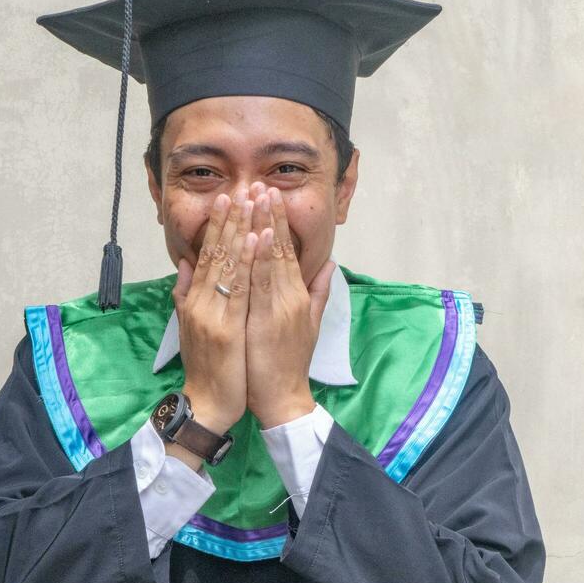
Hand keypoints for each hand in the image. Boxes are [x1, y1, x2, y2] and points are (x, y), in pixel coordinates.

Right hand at [171, 189, 258, 433]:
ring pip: (228, 264)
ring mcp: (212, 314)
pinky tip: (257, 239)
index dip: (217, 226)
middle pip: (216, 253)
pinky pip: (240, 289)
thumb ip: (186, 293)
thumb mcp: (191, 326)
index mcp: (195, 300)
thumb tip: (186, 262)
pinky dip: (249, 262)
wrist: (207, 404)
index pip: (207, 255)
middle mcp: (200, 302)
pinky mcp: (226, 328)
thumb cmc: (206, 368)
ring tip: (250, 202)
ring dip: (240, 230)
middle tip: (241, 187)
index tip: (228, 198)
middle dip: (230, 219)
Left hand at [244, 185, 334, 427]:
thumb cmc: (289, 363)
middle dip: (269, 215)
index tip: (268, 196)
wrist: (283, 398)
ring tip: (255, 199)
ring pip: (270, 260)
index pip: (286, 251)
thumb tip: (328, 264)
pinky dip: (259, 260)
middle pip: (279, 248)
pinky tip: (255, 238)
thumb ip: (318, 292)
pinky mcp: (267, 321)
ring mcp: (279, 307)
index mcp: (297, 295)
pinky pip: (261, 285)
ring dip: (262, 227)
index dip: (277, 222)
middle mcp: (290, 296)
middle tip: (261, 184)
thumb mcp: (310, 324)